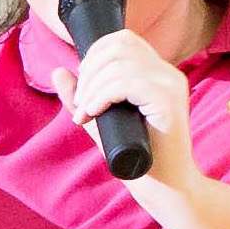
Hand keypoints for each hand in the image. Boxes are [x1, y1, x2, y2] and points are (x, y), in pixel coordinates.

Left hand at [66, 26, 195, 169]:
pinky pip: (127, 83)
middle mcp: (168, 74)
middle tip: (82, 102)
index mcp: (158, 73)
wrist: (167, 188)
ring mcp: (171, 86)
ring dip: (92, 87)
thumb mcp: (103, 123)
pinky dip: (102, 96)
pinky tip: (94, 114)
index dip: (94, 54)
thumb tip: (58, 71)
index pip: (123, 40)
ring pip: (120, 64)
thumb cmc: (139, 158)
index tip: (84, 87)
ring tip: (86, 112)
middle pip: (119, 45)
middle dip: (89, 70)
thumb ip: (83, 98)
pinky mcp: (168, 103)